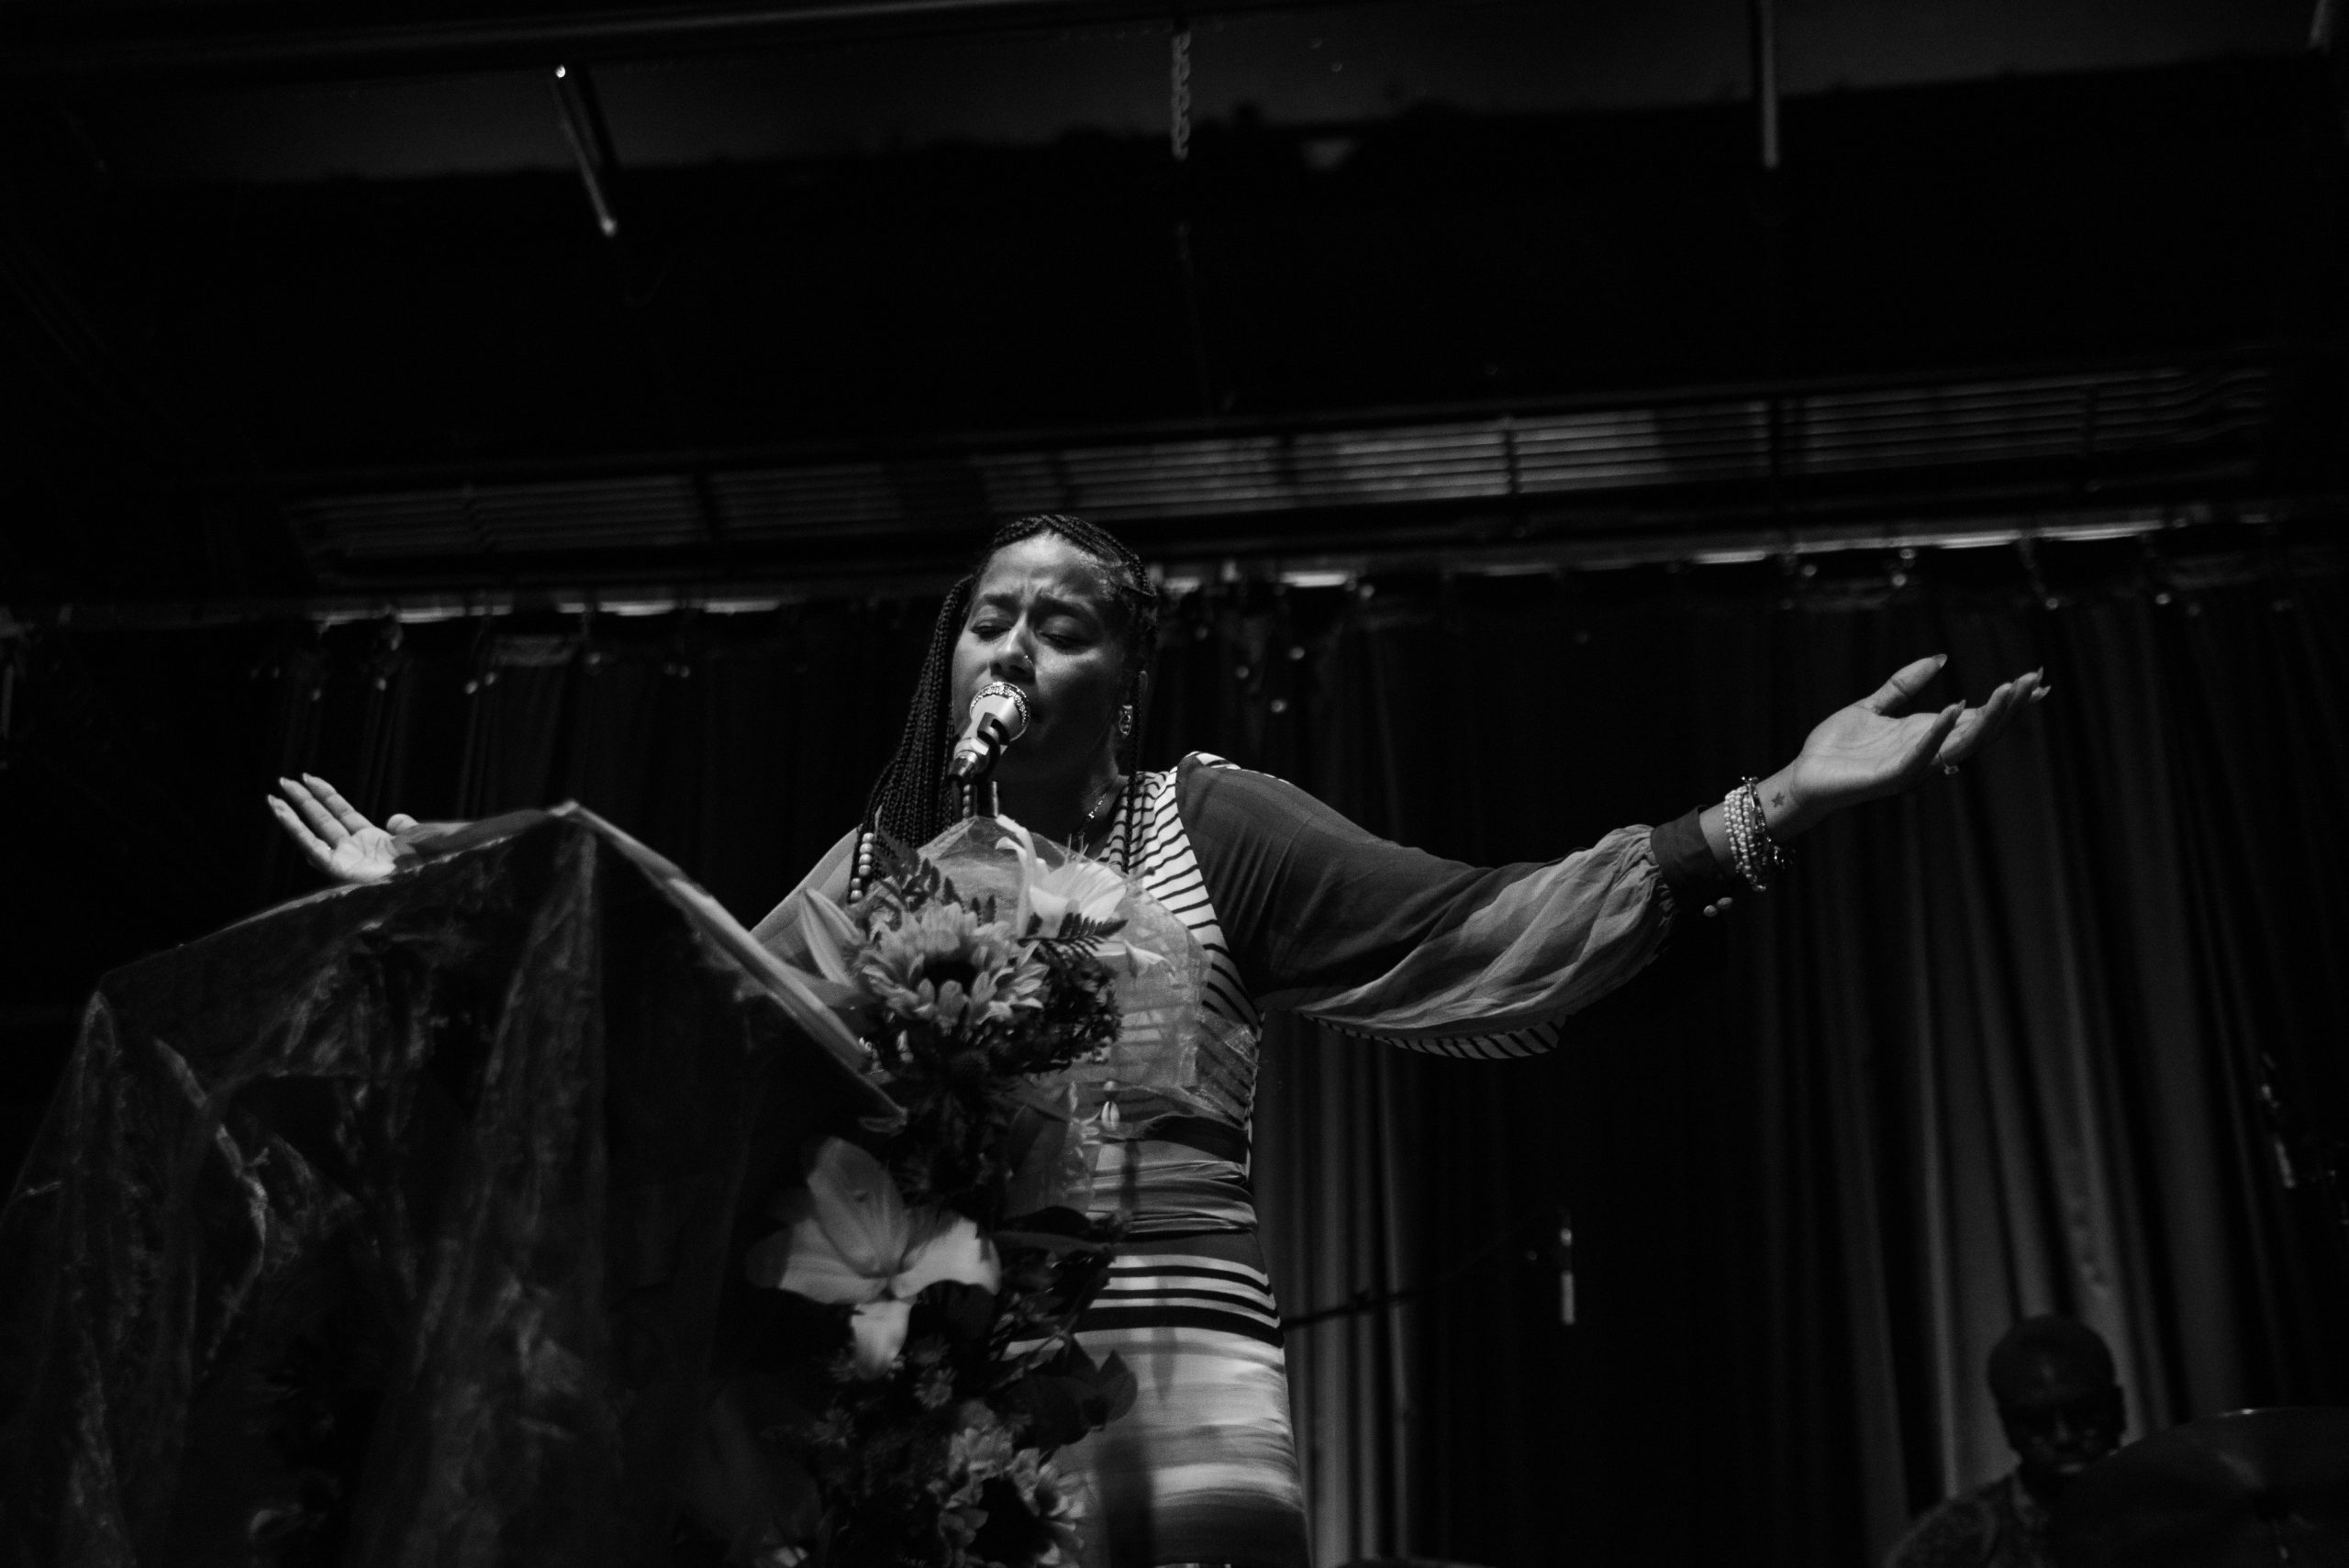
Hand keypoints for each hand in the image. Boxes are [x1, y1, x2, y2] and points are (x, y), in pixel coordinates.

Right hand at [267, 773, 416, 883]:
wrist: (429, 873)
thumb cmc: (426, 861)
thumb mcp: (415, 837)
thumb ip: (404, 826)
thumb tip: (394, 820)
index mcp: (371, 840)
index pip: (342, 812)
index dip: (326, 795)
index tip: (309, 778)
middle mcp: (353, 849)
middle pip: (322, 819)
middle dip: (302, 800)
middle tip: (283, 780)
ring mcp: (344, 859)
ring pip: (311, 833)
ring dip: (290, 815)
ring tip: (271, 797)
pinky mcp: (337, 869)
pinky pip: (311, 845)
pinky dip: (295, 829)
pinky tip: (281, 812)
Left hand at [1778, 654, 2048, 831]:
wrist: (1802, 775)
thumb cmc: (1836, 746)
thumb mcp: (1873, 706)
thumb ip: (1903, 684)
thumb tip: (1941, 659)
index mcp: (1926, 734)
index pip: (1977, 716)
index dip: (2006, 700)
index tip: (2036, 680)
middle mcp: (1927, 751)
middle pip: (1980, 730)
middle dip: (2008, 707)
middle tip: (2035, 682)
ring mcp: (1913, 766)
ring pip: (1961, 744)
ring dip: (1986, 718)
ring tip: (2007, 690)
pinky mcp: (1891, 777)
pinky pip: (1922, 755)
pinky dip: (1940, 733)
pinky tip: (1955, 708)